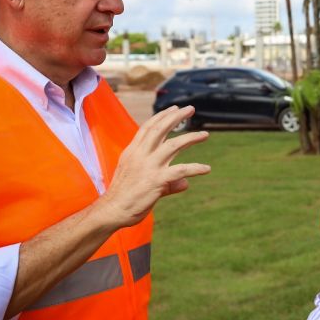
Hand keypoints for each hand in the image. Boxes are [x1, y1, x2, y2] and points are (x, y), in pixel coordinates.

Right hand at [97, 106, 210, 228]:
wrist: (112, 211)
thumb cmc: (125, 197)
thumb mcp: (141, 180)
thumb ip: (166, 181)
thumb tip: (185, 184)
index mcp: (132, 152)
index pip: (148, 127)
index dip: (162, 116)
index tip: (174, 108)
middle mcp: (140, 155)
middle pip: (160, 129)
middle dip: (176, 117)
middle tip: (190, 109)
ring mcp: (148, 167)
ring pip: (173, 145)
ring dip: (191, 138)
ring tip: (205, 134)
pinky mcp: (156, 180)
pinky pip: (180, 171)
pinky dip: (195, 168)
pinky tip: (207, 169)